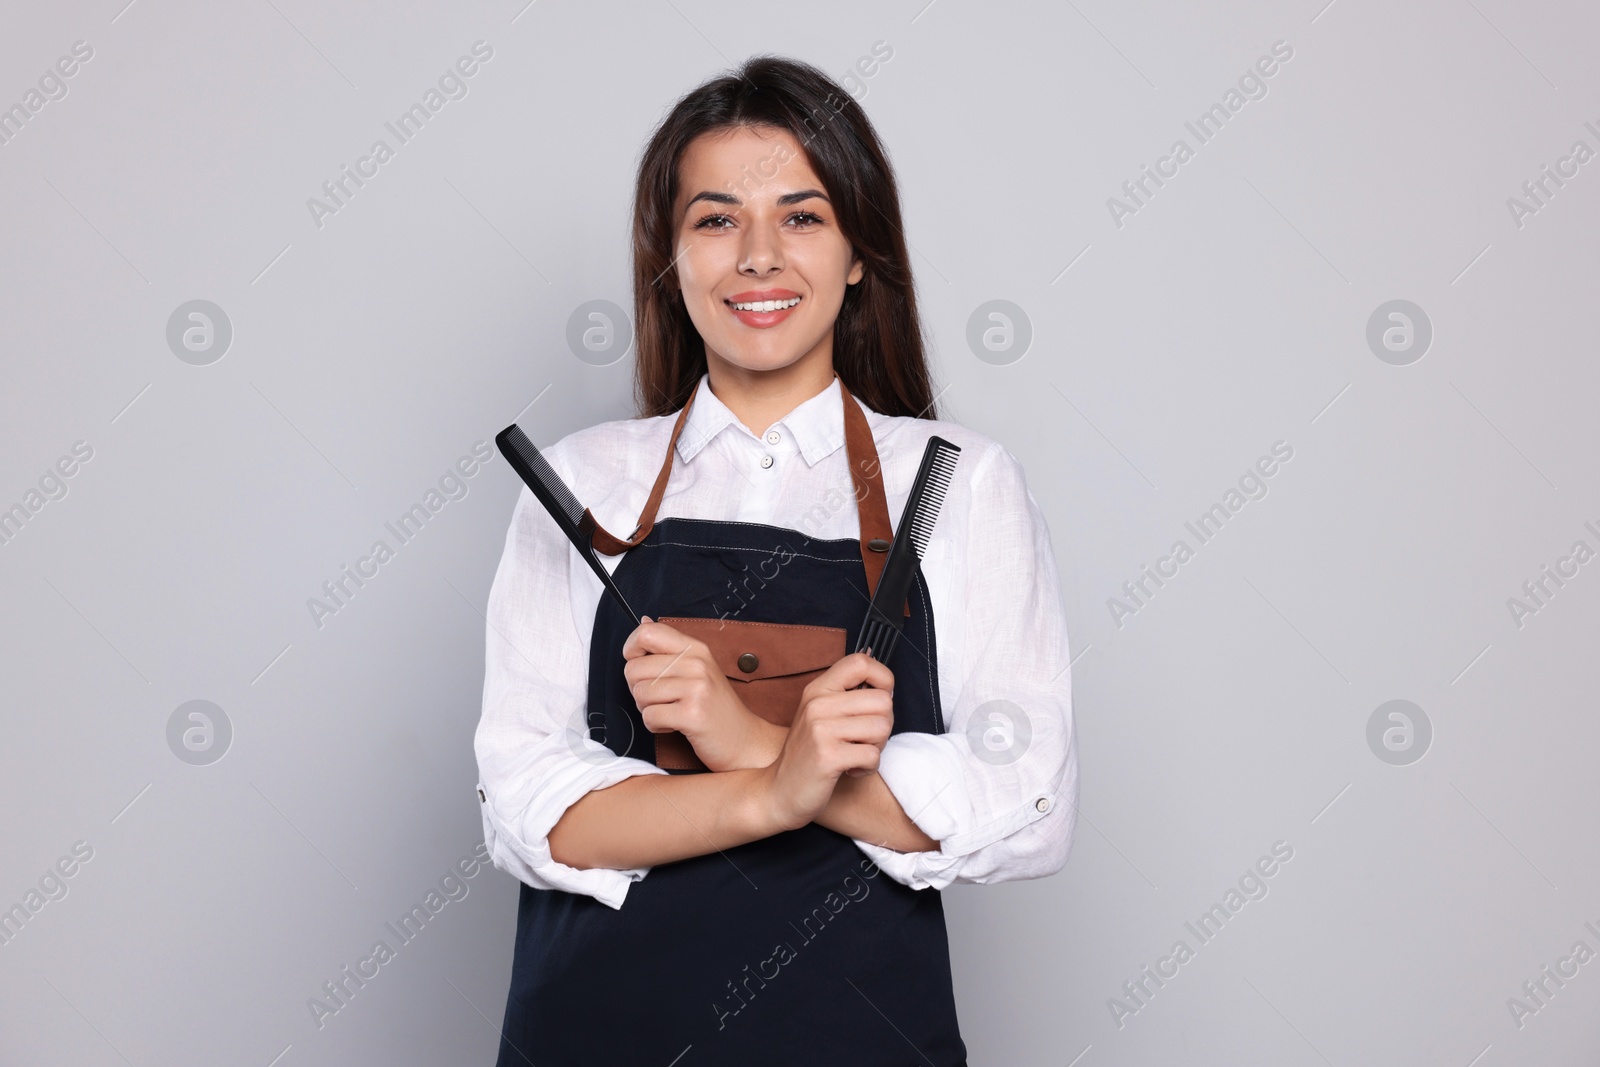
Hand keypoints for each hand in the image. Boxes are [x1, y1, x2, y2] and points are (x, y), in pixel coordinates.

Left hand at [621, 616, 785, 771]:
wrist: (744, 739)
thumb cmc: (715, 706)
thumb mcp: (697, 669)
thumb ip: (669, 647)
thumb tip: (644, 621)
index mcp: (695, 648)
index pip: (647, 633)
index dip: (631, 650)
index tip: (641, 667)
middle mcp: (697, 663)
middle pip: (634, 668)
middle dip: (638, 689)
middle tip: (661, 699)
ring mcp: (697, 688)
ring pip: (640, 693)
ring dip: (648, 710)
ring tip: (670, 712)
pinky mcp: (693, 714)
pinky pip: (650, 716)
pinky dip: (655, 726)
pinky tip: (674, 725)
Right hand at [757, 652, 894, 831]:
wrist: (778, 792)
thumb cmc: (808, 755)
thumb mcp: (820, 716)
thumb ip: (846, 697)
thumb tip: (886, 687)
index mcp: (818, 689)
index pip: (861, 662)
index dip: (883, 679)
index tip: (879, 703)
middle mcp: (818, 703)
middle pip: (883, 700)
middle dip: (884, 725)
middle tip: (865, 741)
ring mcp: (820, 729)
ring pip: (882, 727)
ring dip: (877, 748)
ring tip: (856, 755)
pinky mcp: (827, 756)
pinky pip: (872, 755)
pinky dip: (868, 768)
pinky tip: (850, 770)